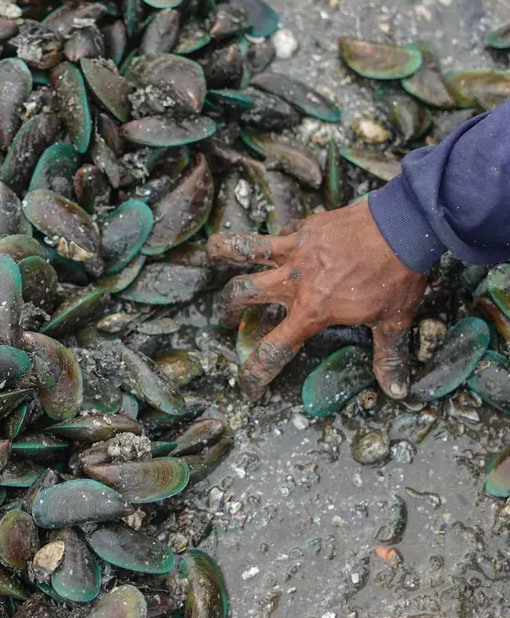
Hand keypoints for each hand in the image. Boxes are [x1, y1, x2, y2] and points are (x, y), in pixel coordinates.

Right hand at [206, 200, 426, 400]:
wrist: (405, 226)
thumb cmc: (397, 276)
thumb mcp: (394, 321)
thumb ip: (388, 356)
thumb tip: (398, 391)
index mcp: (312, 311)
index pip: (273, 350)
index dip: (256, 373)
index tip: (249, 387)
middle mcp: (293, 282)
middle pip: (240, 294)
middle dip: (227, 308)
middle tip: (228, 316)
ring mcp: (295, 251)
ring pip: (242, 249)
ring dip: (223, 250)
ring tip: (213, 253)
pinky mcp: (304, 228)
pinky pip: (281, 234)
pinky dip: (278, 240)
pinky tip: (286, 243)